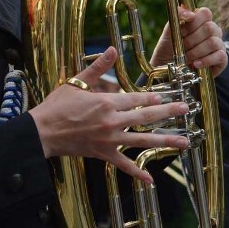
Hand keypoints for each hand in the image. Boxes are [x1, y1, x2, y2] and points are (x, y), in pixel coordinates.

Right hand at [28, 46, 190, 183]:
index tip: (165, 96)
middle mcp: (112, 121)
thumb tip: (113, 50)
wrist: (42, 131)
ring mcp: (109, 139)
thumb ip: (98, 68)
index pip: (136, 98)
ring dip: (164, 141)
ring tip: (183, 142)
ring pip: (142, 140)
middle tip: (185, 110)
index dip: (152, 97)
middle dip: (168, 113)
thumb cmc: (57, 106)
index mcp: (107, 103)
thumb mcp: (76, 82)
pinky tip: (150, 178)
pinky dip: (137, 172)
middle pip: (146, 117)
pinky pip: (123, 164)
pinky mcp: (103, 153)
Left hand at [152, 6, 226, 76]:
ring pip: (213, 42)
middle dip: (192, 40)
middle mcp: (212, 31)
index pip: (205, 13)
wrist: (168, 69)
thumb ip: (177, 18)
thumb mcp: (169, 32)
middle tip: (182, 47)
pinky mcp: (222, 59)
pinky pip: (220, 56)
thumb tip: (190, 13)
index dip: (193, 22)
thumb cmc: (169, 49)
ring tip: (187, 57)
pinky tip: (195, 64)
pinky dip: (205, 61)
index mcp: (200, 21)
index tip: (182, 32)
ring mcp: (219, 44)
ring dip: (196, 52)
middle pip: (210, 27)